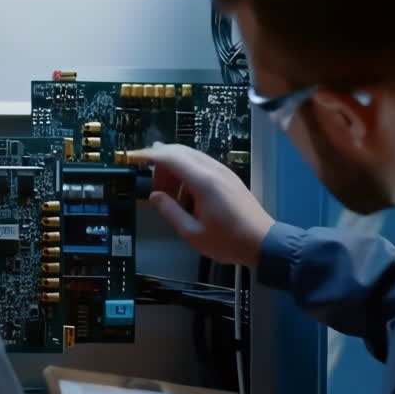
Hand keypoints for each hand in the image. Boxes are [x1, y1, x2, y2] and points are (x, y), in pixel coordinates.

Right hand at [128, 142, 273, 266]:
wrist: (263, 242)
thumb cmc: (227, 241)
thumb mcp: (192, 233)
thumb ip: (170, 212)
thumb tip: (154, 196)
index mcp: (203, 181)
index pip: (170, 157)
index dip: (147, 155)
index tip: (131, 157)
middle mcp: (213, 169)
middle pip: (179, 151)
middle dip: (160, 162)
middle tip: (152, 186)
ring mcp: (222, 170)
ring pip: (190, 156)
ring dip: (174, 168)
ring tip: (168, 195)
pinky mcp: (228, 176)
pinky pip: (201, 164)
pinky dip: (186, 172)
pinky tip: (185, 195)